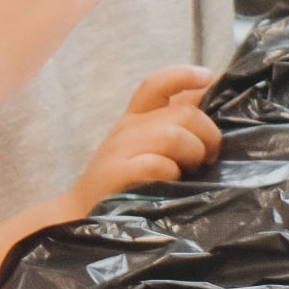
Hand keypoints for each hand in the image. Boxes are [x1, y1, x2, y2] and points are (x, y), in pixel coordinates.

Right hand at [61, 65, 220, 214]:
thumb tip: (204, 95)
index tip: (207, 76)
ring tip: (192, 171)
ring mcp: (120, 150)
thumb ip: (172, 122)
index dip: (183, 75)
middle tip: (209, 157)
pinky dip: (171, 172)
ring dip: (193, 154)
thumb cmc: (123, 180)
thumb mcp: (146, 144)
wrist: (79, 213)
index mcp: (135, 116)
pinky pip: (155, 164)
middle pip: (182, 113)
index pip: (157, 84)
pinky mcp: (116, 174)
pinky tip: (171, 183)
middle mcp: (127, 127)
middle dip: (207, 134)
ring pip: (173, 136)